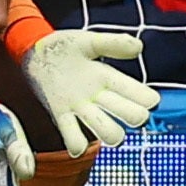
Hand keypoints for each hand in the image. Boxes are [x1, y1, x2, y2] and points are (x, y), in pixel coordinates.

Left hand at [20, 29, 156, 152]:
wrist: (36, 53)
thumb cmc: (66, 47)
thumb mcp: (90, 41)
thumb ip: (114, 43)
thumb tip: (139, 48)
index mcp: (110, 78)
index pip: (141, 95)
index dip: (148, 100)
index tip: (149, 100)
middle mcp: (100, 97)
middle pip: (130, 115)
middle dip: (135, 116)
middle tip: (134, 114)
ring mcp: (82, 108)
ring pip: (107, 131)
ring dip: (111, 133)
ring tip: (110, 130)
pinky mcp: (61, 114)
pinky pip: (73, 136)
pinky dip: (77, 143)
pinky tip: (77, 144)